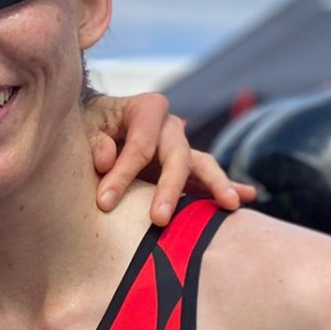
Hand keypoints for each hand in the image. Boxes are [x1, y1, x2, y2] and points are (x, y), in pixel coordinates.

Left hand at [84, 93, 255, 225]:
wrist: (89, 132)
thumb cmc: (84, 130)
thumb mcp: (82, 128)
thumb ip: (92, 140)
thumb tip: (106, 158)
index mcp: (145, 109)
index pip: (141, 143)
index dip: (123, 173)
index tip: (104, 202)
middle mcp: (169, 126)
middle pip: (177, 156)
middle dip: (169, 189)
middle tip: (159, 219)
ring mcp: (180, 148)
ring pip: (202, 165)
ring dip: (216, 185)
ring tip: (230, 203)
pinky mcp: (184, 169)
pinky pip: (206, 178)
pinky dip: (227, 186)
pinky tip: (248, 196)